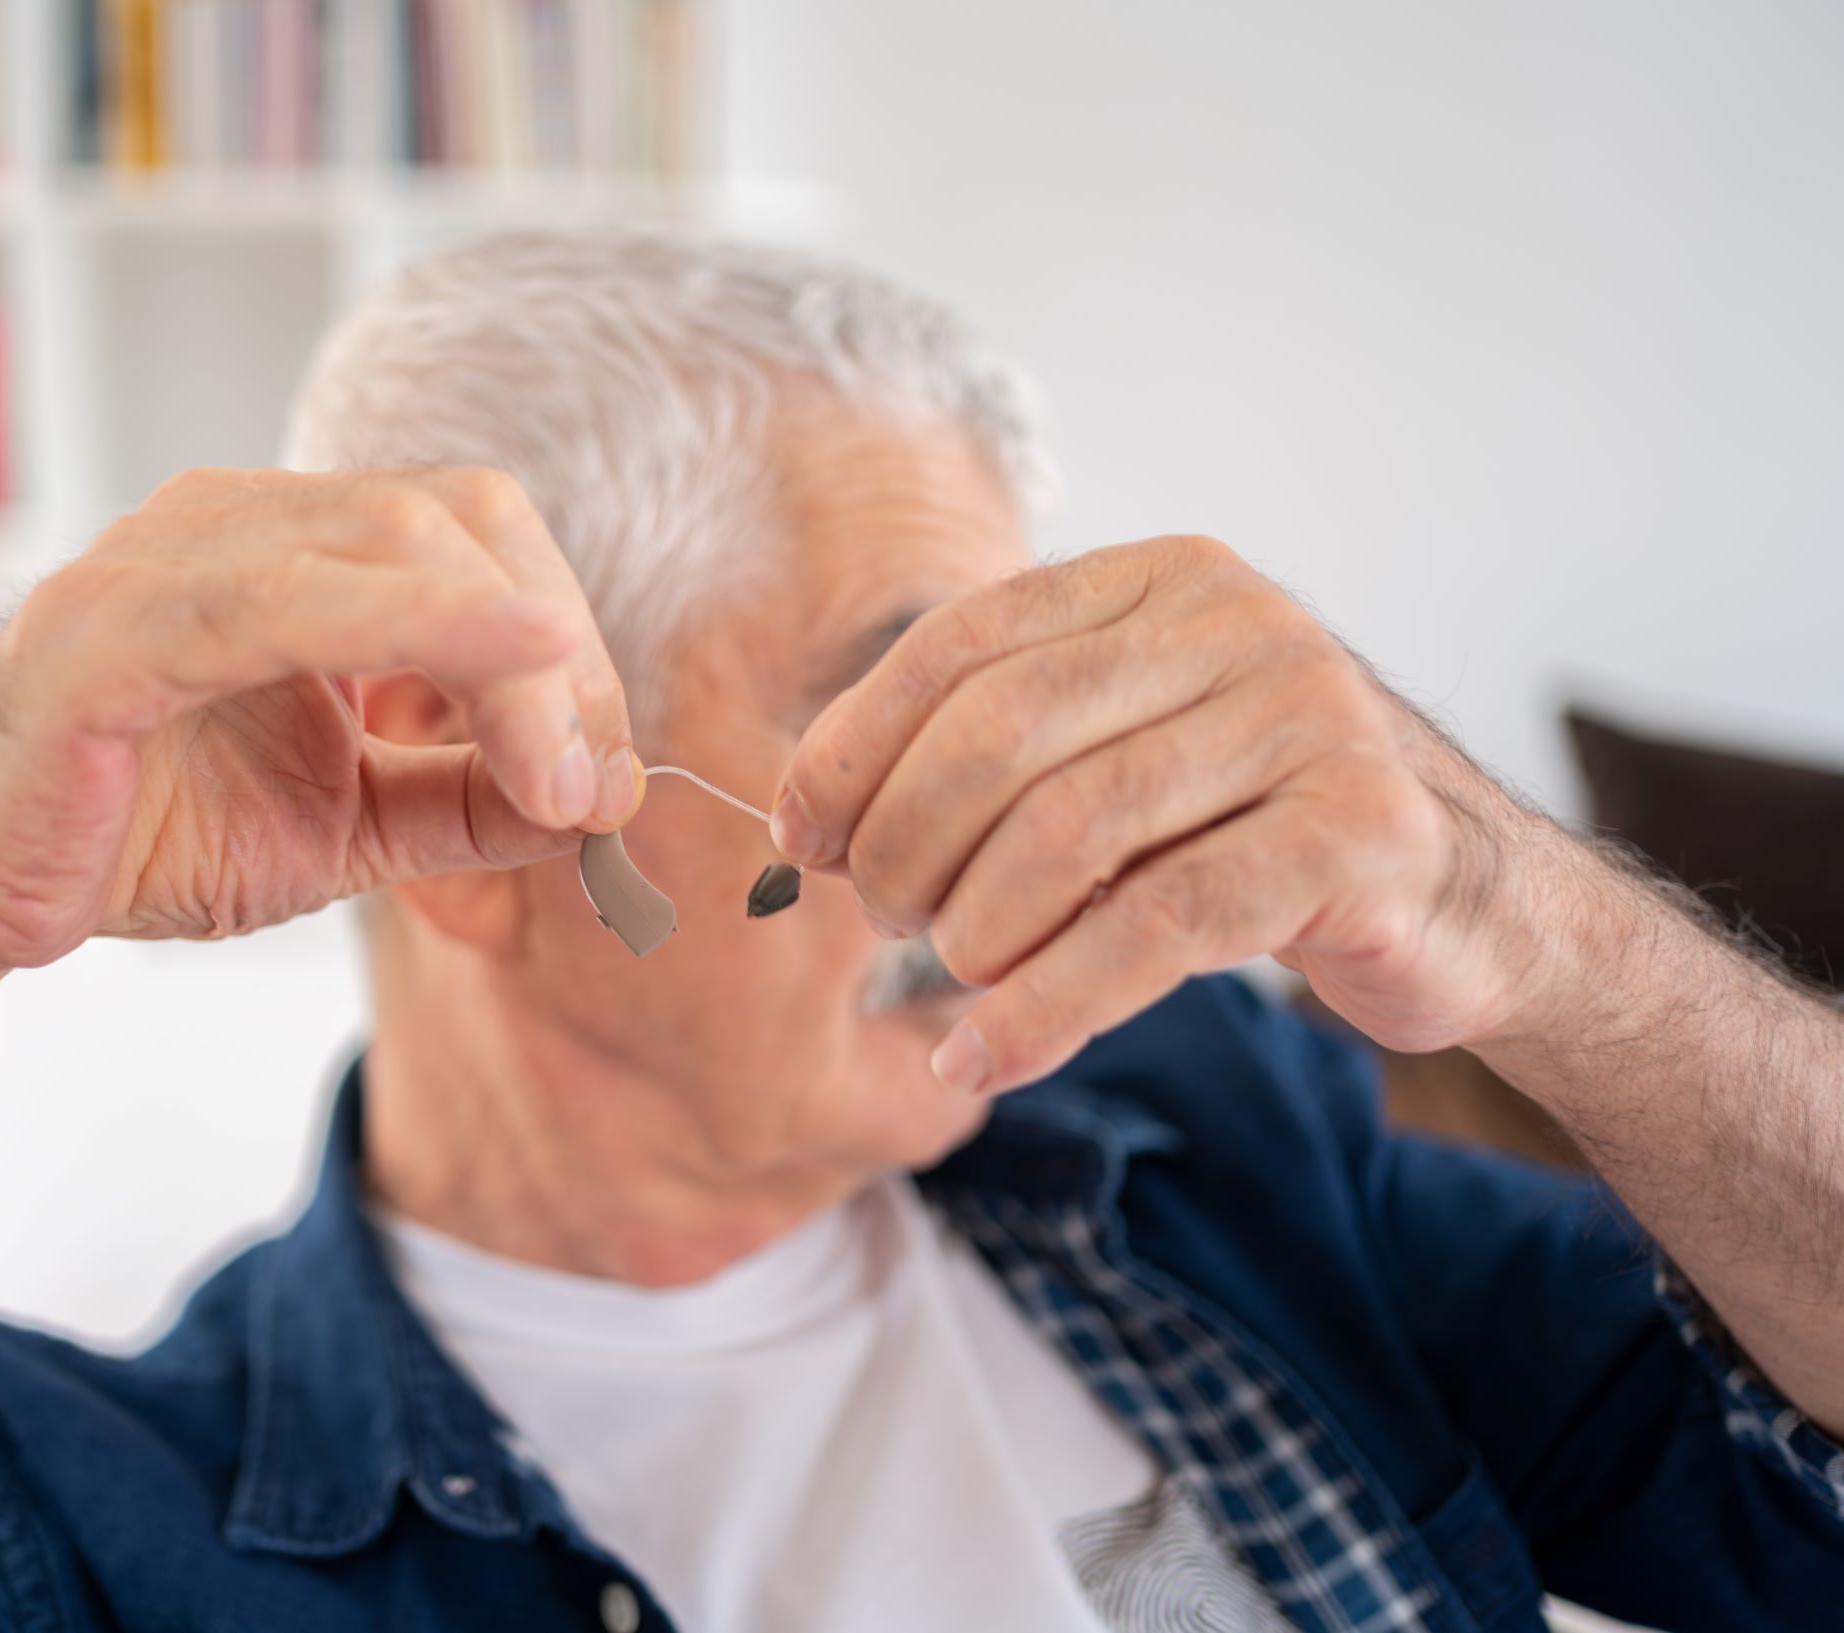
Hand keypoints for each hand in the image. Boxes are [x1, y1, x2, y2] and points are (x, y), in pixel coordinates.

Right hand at [0, 467, 639, 981]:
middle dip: (556, 649)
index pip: (476, 532)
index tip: (602, 774)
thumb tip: (607, 792)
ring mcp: (166, 559)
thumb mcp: (349, 827)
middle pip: (456, 515)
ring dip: (508, 656)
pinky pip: (276, 602)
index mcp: (296, 549)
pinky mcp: (106, 633)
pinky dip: (412, 621)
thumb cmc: (143, 832)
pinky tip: (508, 657)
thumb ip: (470, 803)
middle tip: (587, 782)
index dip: (568, 640)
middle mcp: (237, 521)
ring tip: (558, 779)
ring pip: (389, 539)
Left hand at [771, 534, 1566, 1091]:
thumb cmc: (1256, 829)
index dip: (855, 745)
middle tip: (888, 918)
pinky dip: (1045, 1008)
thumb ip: (999, 748)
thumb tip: (806, 806)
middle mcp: (1239, 623)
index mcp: (1162, 580)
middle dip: (908, 843)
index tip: (799, 839)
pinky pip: (1155, 929)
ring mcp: (1311, 717)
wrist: (1471, 902)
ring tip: (954, 978)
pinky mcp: (1357, 833)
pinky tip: (983, 1058)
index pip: (962, 641)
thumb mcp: (1126, 752)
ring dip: (975, 929)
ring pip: (1070, 830)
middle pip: (1000, 731)